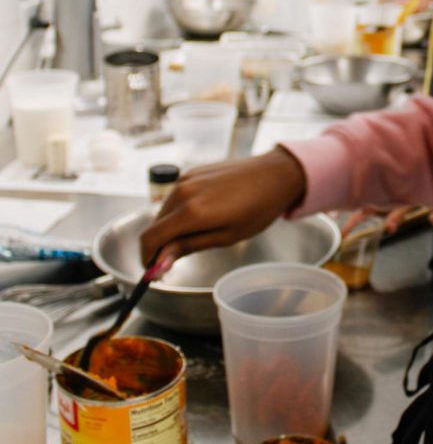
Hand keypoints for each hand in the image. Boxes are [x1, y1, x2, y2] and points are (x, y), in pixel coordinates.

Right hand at [139, 146, 305, 266]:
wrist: (275, 174)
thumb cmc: (257, 209)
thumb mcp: (225, 236)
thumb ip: (187, 247)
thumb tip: (159, 263)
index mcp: (191, 212)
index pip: (150, 238)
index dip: (147, 258)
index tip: (153, 271)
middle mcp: (182, 192)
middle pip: (155, 225)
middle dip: (159, 245)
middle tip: (175, 259)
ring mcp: (186, 179)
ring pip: (163, 211)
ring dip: (168, 227)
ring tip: (194, 237)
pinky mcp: (191, 172)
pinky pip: (175, 196)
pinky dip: (178, 211)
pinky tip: (199, 217)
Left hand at [379, 0, 432, 10]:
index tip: (377, 0)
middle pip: (397, 3)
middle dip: (392, 3)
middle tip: (386, 3)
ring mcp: (415, 5)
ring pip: (403, 9)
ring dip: (400, 6)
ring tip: (403, 2)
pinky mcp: (418, 10)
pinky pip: (409, 12)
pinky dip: (407, 9)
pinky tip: (409, 5)